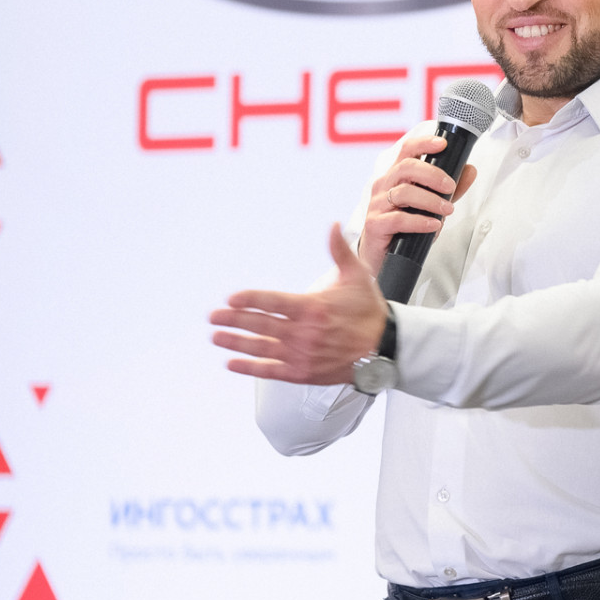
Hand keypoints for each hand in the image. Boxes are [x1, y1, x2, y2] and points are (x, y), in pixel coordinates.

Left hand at [210, 225, 387, 384]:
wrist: (385, 348)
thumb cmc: (370, 313)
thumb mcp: (357, 276)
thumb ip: (339, 251)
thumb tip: (333, 226)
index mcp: (312, 307)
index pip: (271, 301)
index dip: (248, 299)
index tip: (231, 298)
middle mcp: (304, 332)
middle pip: (259, 324)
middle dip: (233, 320)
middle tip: (213, 317)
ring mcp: (302, 354)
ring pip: (260, 347)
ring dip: (235, 342)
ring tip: (217, 337)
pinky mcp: (303, 373)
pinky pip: (270, 371)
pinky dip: (249, 368)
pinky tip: (233, 364)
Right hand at [358, 134, 478, 273]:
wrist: (383, 256)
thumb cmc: (406, 226)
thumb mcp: (431, 205)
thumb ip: (450, 189)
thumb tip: (470, 170)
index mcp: (396, 175)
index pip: (406, 150)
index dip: (423, 143)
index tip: (443, 144)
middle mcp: (384, 185)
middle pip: (406, 167)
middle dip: (432, 174)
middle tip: (450, 187)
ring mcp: (377, 204)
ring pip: (404, 193)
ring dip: (431, 200)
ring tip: (447, 210)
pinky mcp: (375, 224)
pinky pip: (398, 219)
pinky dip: (420, 221)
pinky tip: (434, 225)